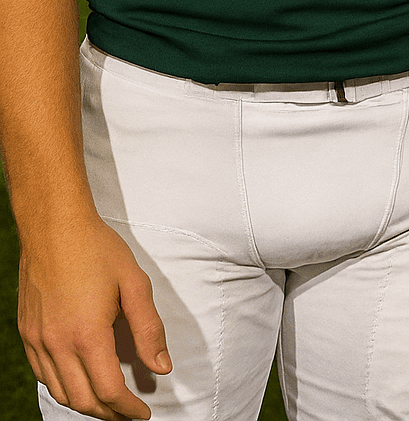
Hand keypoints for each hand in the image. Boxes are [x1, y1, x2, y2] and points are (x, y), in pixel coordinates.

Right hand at [18, 215, 170, 418]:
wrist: (54, 226)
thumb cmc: (97, 250)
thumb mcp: (134, 283)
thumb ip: (149, 328)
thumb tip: (162, 367)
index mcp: (87, 334)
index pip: (109, 391)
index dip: (128, 409)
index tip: (142, 413)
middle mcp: (57, 344)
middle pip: (83, 400)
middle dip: (109, 413)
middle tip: (128, 413)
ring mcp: (37, 340)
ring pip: (61, 392)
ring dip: (85, 404)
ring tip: (107, 402)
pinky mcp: (27, 333)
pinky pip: (43, 375)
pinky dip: (63, 387)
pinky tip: (78, 380)